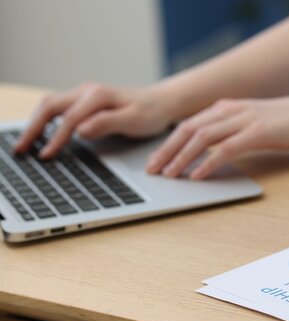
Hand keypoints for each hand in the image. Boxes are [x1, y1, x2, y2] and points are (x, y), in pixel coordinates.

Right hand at [14, 82, 174, 157]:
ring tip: (25, 144)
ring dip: (36, 123)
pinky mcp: (86, 101)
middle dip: (33, 128)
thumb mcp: (135, 120)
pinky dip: (45, 120)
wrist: (162, 102)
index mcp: (97, 95)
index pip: (69, 119)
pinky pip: (59, 108)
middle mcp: (87, 90)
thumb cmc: (151, 113)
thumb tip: (80, 129)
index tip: (46, 156)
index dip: (55, 139)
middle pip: (50, 106)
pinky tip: (41, 134)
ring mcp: (85, 94)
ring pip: (51, 105)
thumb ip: (108, 123)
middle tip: (21, 149)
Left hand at [146, 96, 288, 179]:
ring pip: (202, 138)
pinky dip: (208, 163)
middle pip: (187, 130)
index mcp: (225, 107)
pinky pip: (225, 149)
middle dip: (166, 150)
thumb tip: (210, 149)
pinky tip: (198, 175)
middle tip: (153, 170)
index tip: (156, 160)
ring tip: (170, 174)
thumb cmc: (284, 123)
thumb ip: (229, 130)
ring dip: (182, 157)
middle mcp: (229, 110)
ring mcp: (242, 120)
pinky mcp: (256, 133)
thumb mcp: (250, 122)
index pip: (188, 125)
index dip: (168, 143)